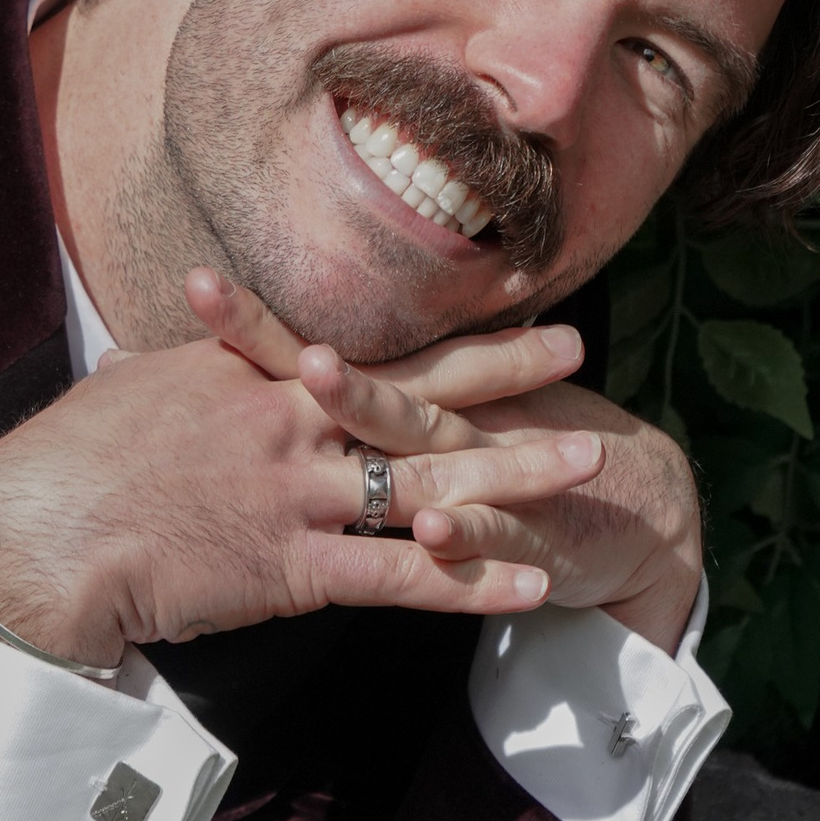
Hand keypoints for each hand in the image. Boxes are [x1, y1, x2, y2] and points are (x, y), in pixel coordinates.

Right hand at [0, 285, 605, 668]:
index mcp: (251, 373)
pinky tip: (531, 585)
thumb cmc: (67, 464)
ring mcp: (297, 492)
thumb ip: (175, 376)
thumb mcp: (129, 393)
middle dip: (505, 373)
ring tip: (589, 461)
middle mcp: (288, 420)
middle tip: (579, 353)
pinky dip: (470, 580)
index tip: (502, 307)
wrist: (39, 533)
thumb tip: (163, 358)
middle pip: (416, 392)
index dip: (437, 328)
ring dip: (514, 472)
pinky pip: (402, 576)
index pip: (367, 345)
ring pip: (427, 476)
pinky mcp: (293, 567)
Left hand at [268, 292, 702, 655]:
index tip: (194, 284)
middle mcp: (435, 424)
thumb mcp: (409, 434)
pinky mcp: (520, 536)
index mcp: (397, 401)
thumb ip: (322, 421)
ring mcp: (479, 475)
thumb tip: (225, 397)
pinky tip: (431, 527)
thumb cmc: (491, 465)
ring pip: (422, 451)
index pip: (311, 358)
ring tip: (329, 387)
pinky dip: (459, 534)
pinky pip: (483, 535)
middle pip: (366, 391)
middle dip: (326, 368)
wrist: (625, 504)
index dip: (255, 327)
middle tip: (283, 340)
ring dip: (382, 422)